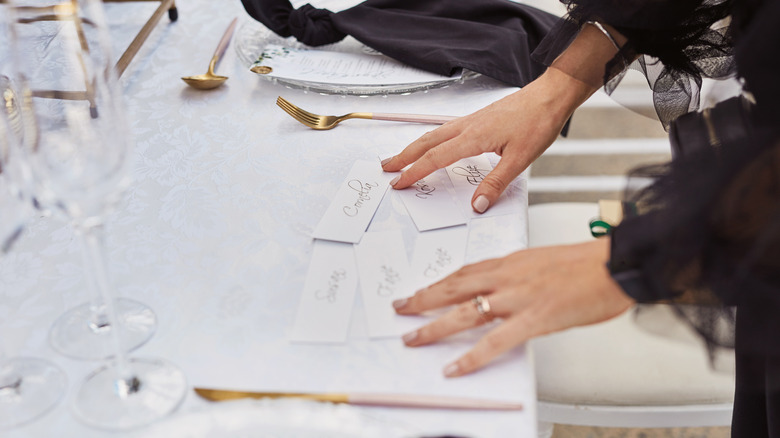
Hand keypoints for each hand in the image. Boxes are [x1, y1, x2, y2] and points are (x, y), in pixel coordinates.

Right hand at [381, 67, 594, 213]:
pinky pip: (445, 130)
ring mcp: (471, 120)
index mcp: (473, 137)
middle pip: (426, 143)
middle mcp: (466, 126)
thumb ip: (496, 183)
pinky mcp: (478, 118)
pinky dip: (431, 139)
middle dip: (404, 156)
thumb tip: (477, 205)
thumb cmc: (537, 122)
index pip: (435, 159)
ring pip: (433, 134)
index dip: (414, 173)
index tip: (399, 183)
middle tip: (386, 168)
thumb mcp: (520, 160)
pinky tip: (434, 144)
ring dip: (414, 147)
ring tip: (401, 157)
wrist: (550, 96)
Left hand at [392, 238, 633, 376]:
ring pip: (464, 312)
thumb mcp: (542, 262)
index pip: (463, 272)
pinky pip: (496, 341)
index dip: (437, 283)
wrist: (615, 263)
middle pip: (454, 288)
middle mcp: (507, 276)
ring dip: (434, 327)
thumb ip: (518, 274)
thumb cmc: (585, 264)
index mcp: (510, 262)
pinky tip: (455, 368)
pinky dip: (472, 357)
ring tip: (413, 339)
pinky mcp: (534, 318)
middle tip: (400, 309)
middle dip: (422, 300)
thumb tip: (502, 289)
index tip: (419, 291)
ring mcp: (518, 297)